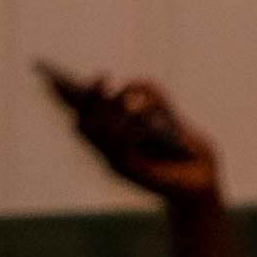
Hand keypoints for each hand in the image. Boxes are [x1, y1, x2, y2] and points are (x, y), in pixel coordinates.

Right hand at [41, 65, 221, 207]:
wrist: (203, 179)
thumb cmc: (182, 146)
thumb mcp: (169, 114)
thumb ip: (152, 96)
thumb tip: (131, 84)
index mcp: (110, 138)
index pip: (81, 116)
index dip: (64, 100)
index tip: (54, 77)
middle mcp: (108, 152)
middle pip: (84, 125)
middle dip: (91, 99)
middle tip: (103, 76)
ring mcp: (119, 164)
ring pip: (101, 136)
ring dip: (111, 111)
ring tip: (124, 92)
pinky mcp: (135, 173)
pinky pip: (122, 150)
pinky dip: (128, 129)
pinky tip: (140, 113)